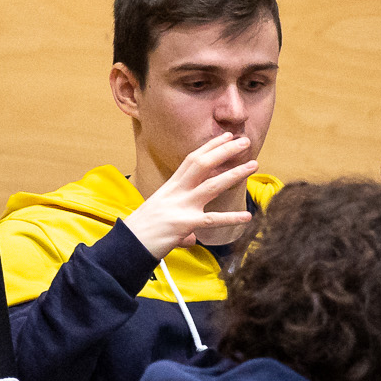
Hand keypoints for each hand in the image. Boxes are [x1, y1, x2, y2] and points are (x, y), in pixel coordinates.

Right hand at [124, 134, 258, 258]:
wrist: (128, 244)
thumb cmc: (143, 231)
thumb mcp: (162, 216)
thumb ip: (181, 220)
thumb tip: (193, 236)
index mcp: (171, 187)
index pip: (192, 160)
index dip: (210, 147)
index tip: (227, 136)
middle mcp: (176, 192)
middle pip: (202, 164)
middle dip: (224, 151)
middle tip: (244, 141)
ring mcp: (181, 207)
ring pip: (211, 185)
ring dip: (233, 174)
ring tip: (253, 165)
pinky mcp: (184, 224)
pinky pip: (212, 220)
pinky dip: (230, 218)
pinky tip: (247, 216)